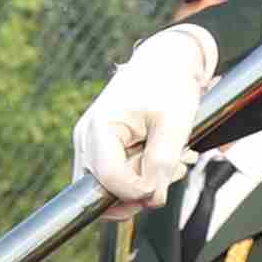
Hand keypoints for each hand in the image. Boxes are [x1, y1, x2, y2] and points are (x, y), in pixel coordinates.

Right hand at [75, 18, 217, 209]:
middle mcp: (87, 138)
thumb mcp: (174, 124)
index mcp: (100, 127)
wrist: (165, 62)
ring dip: (146, 180)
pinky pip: (117, 175)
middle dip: (143, 187)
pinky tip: (159, 156)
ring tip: (171, 157)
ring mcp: (92, 144)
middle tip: (173, 167)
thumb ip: (162, 163)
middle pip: (106, 187)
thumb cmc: (168, 85)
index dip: (138, 191)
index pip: (109, 179)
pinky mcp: (102, 148)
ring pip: (113, 185)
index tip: (164, 183)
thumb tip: (152, 199)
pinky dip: (141, 173)